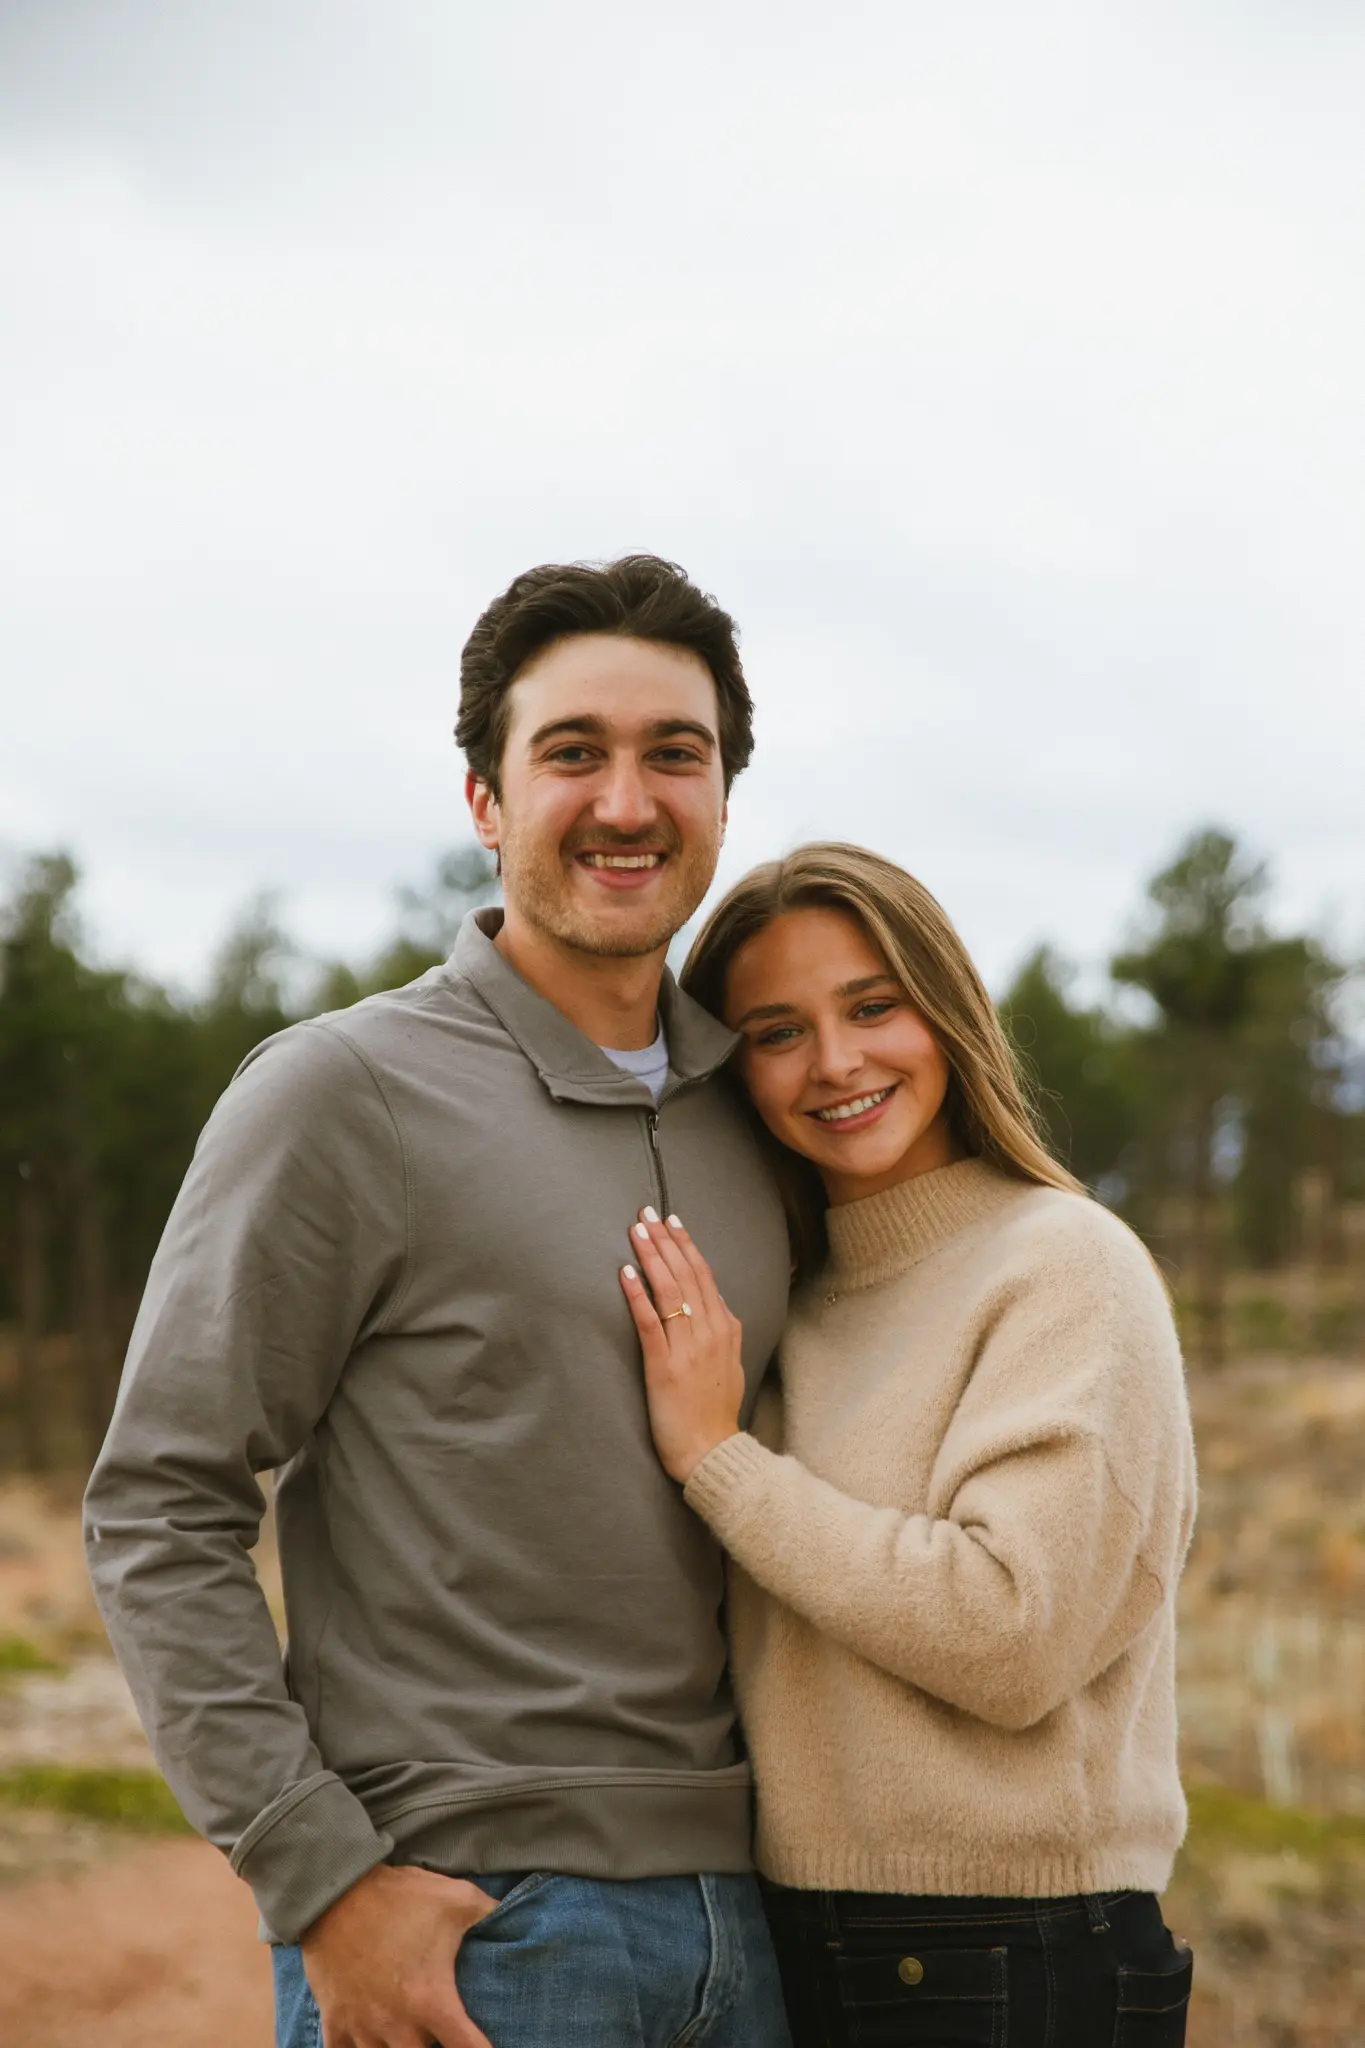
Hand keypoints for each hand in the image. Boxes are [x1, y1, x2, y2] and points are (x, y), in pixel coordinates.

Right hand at [300, 1861, 497, 2047]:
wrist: (337, 1892)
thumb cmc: (400, 1897)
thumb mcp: (456, 1899)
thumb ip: (488, 1914)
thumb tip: (513, 1917)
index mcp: (431, 2000)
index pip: (467, 2047)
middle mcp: (398, 2024)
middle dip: (434, 2047)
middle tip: (439, 2027)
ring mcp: (363, 2027)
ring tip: (407, 2032)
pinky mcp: (335, 2022)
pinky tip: (367, 2041)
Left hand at [621, 1209, 744, 1484]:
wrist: (711, 1452)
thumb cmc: (714, 1413)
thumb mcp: (730, 1365)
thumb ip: (722, 1334)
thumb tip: (714, 1307)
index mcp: (725, 1328)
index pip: (704, 1276)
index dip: (686, 1245)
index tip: (672, 1221)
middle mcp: (709, 1331)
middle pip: (686, 1274)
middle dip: (665, 1240)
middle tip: (647, 1212)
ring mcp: (688, 1347)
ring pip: (670, 1290)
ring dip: (651, 1257)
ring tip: (635, 1230)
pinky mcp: (664, 1366)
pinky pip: (650, 1322)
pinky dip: (637, 1295)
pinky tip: (625, 1273)